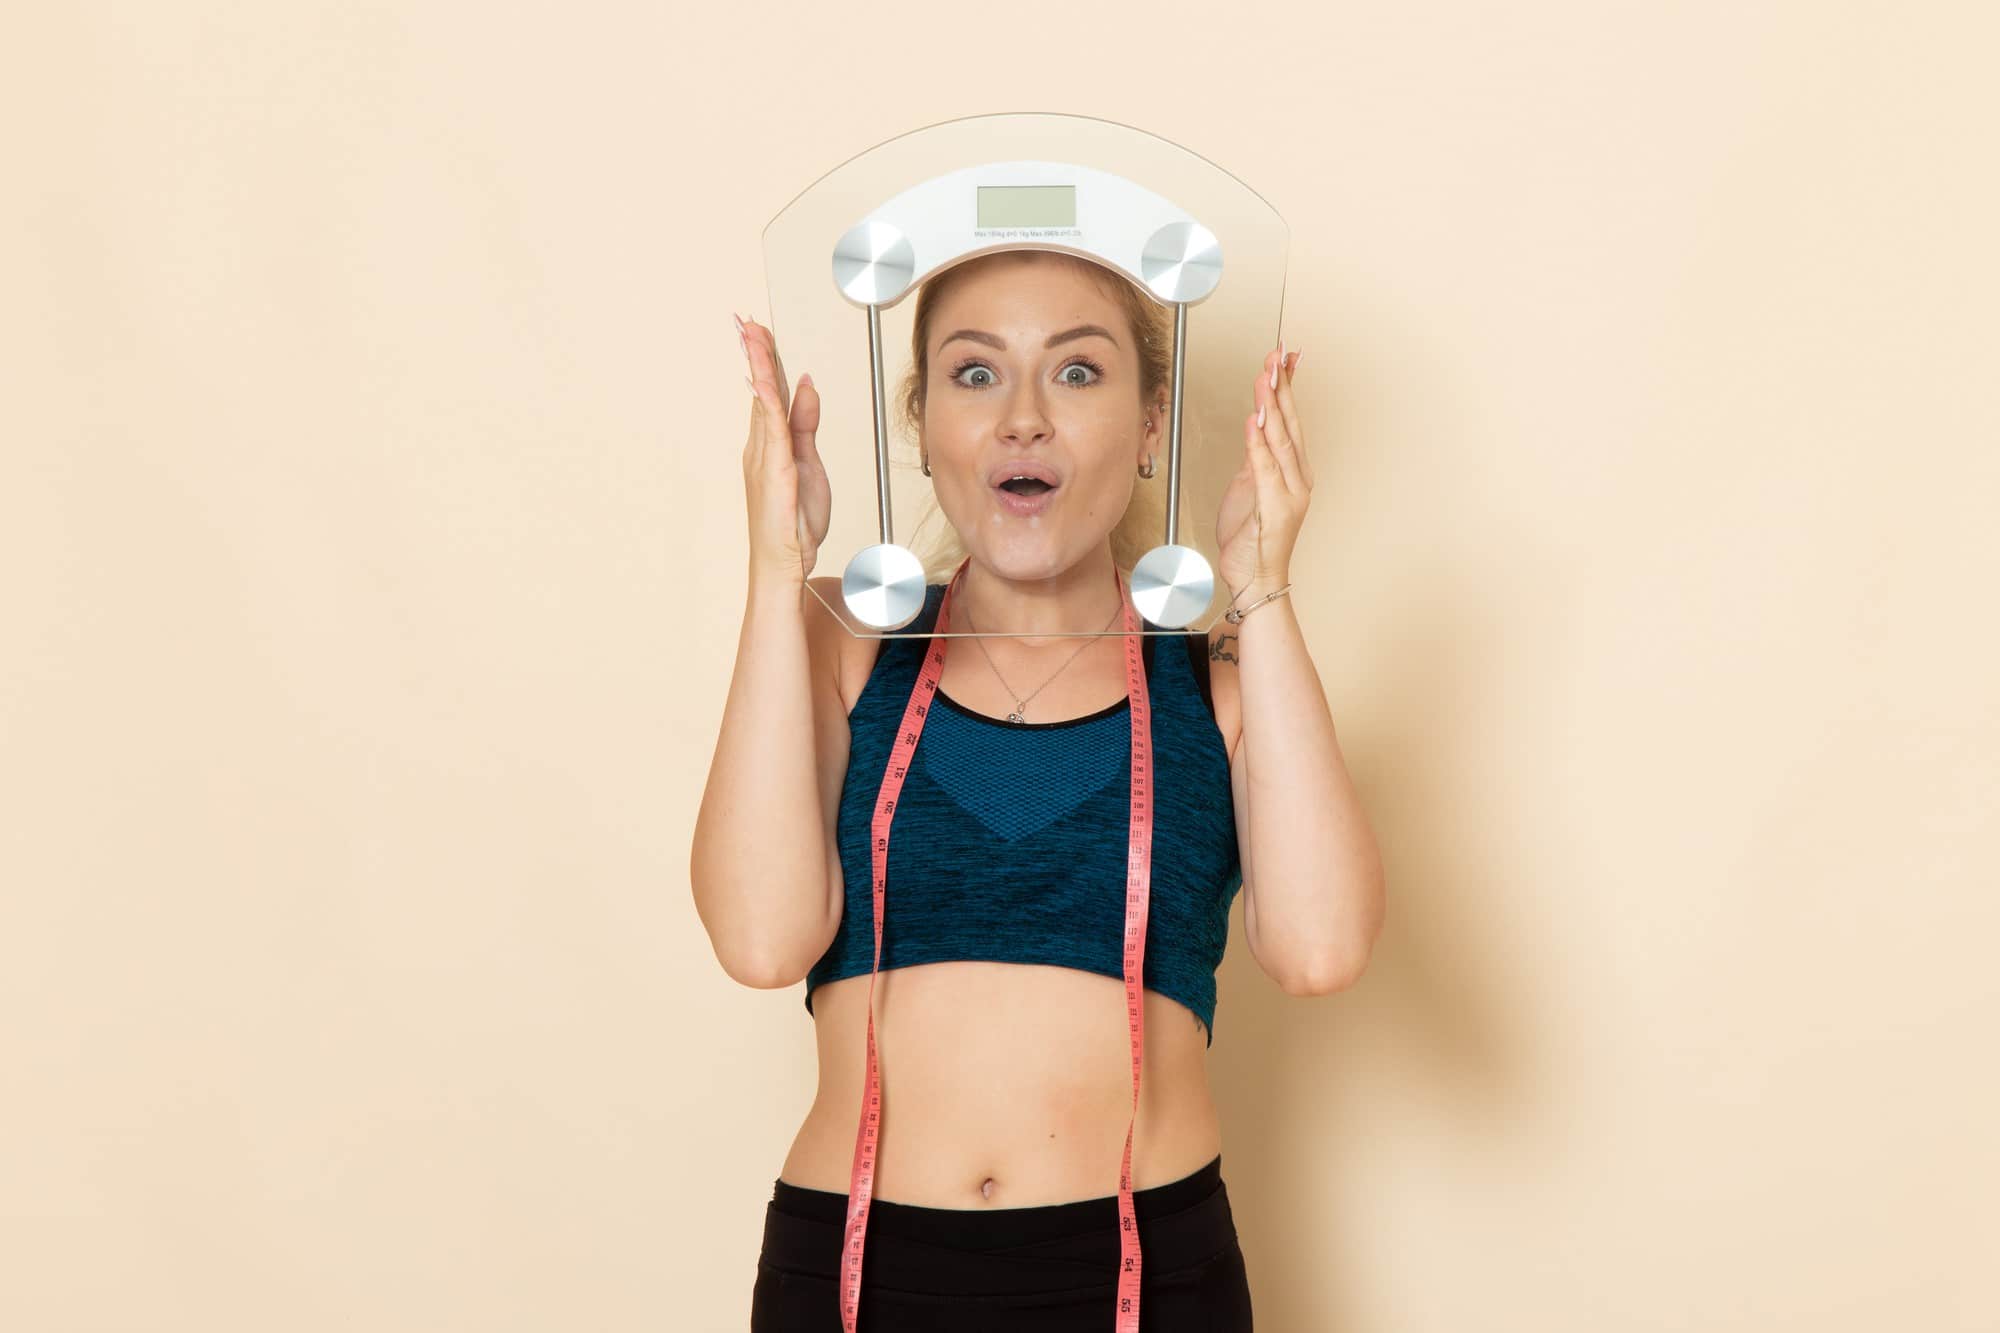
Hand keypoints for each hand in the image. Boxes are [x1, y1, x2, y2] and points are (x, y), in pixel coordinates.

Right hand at [738, 314, 829, 585]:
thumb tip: (806, 385)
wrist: (786, 564)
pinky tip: (766, 380)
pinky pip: (771, 429)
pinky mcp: (773, 473)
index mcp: (771, 443)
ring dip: (758, 366)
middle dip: (755, 352)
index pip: (770, 392)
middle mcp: (761, 445)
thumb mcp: (810, 465)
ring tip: (751, 335)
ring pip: (762, 401)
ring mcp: (763, 458)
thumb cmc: (795, 523)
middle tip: (748, 320)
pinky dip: (769, 401)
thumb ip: (806, 425)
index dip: (767, 360)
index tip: (759, 330)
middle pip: (761, 389)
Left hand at [1214, 343, 1311, 601]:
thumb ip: (1254, 459)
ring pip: (1281, 440)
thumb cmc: (1253, 539)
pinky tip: (1254, 420)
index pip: (1292, 420)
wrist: (1256, 579)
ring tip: (1265, 378)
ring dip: (1272, 406)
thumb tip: (1253, 429)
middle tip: (1277, 356)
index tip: (1284, 358)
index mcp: (1294, 471)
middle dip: (1282, 387)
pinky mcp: (1275, 506)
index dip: (1288, 388)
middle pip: (1291, 423)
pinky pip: (1265, 467)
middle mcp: (1299, 478)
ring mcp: (1290, 492)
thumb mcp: (1249, 488)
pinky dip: (1258, 442)